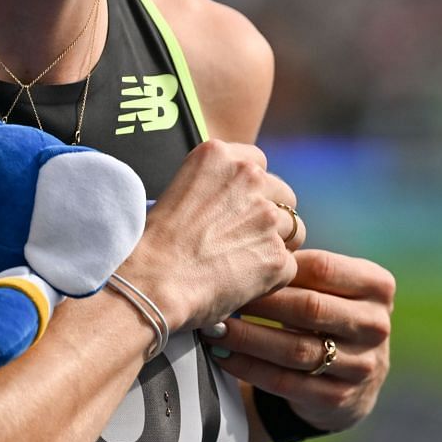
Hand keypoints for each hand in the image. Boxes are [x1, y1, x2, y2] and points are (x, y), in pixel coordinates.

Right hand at [117, 141, 302, 333]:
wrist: (148, 282)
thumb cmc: (151, 246)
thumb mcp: (178, 192)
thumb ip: (214, 188)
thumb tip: (232, 206)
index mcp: (219, 156)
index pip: (259, 163)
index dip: (252, 190)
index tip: (240, 207)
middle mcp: (249, 178)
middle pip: (284, 195)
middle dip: (270, 217)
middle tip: (243, 240)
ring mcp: (266, 216)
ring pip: (293, 231)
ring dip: (273, 247)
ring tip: (241, 265)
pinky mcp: (277, 255)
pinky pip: (288, 267)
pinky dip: (270, 278)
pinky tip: (242, 285)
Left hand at [217, 249, 394, 433]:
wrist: (352, 376)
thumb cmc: (328, 313)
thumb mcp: (331, 286)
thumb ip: (300, 265)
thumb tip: (243, 240)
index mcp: (377, 286)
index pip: (323, 268)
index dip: (278, 267)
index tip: (238, 263)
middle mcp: (376, 325)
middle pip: (310, 308)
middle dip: (260, 303)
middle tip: (220, 296)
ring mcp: (362, 365)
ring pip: (296, 349)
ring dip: (249, 339)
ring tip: (214, 328)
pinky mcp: (339, 398)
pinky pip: (286, 383)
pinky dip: (250, 368)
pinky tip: (224, 356)